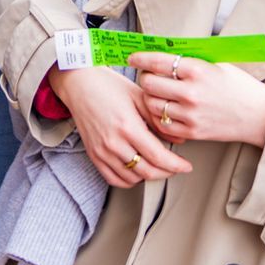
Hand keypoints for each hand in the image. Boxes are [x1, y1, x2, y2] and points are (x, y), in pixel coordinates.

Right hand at [49, 65, 193, 187]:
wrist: (79, 84)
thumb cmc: (107, 85)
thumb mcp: (138, 97)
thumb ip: (158, 119)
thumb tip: (178, 138)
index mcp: (127, 125)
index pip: (158, 156)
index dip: (176, 165)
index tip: (186, 166)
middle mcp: (113, 142)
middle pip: (147, 171)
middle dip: (167, 173)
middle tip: (175, 167)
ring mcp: (102, 151)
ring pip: (132, 178)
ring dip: (148, 176)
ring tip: (157, 166)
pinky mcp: (93, 155)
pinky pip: (114, 179)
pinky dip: (129, 180)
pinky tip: (137, 170)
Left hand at [130, 52, 264, 146]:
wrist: (258, 114)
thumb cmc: (238, 85)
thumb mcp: (216, 64)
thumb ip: (190, 60)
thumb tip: (163, 53)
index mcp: (197, 70)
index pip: (158, 61)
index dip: (140, 58)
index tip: (133, 58)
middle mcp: (191, 92)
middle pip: (149, 83)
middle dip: (144, 78)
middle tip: (148, 76)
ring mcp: (190, 114)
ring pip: (152, 105)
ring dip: (149, 98)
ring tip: (156, 94)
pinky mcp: (191, 132)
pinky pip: (161, 124)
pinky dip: (158, 117)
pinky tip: (164, 110)